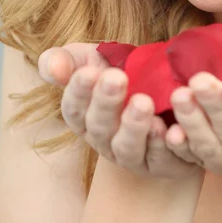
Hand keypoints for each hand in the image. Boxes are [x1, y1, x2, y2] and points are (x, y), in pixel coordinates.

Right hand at [38, 44, 203, 179]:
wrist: (166, 87)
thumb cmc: (122, 70)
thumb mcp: (92, 59)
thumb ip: (66, 60)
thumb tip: (51, 67)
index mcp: (83, 116)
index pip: (73, 108)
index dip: (79, 91)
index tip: (88, 71)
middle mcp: (104, 140)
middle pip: (99, 127)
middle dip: (106, 103)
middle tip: (116, 78)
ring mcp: (132, 155)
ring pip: (128, 148)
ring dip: (134, 126)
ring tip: (143, 102)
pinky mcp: (163, 163)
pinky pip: (162, 158)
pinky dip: (165, 145)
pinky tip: (169, 128)